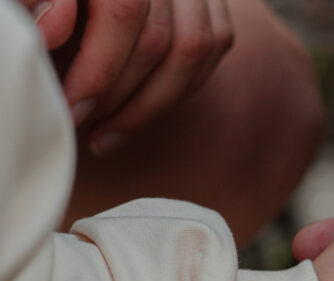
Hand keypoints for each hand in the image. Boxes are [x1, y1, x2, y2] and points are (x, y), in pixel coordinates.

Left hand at [26, 0, 233, 155]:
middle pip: (161, 39)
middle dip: (122, 96)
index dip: (101, 70)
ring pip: (195, 49)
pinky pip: (216, 44)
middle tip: (88, 128)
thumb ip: (33, 0)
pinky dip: (184, 84)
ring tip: (113, 130)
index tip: (73, 111)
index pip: (125, 12)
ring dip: (155, 102)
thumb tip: (51, 32)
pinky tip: (147, 106)